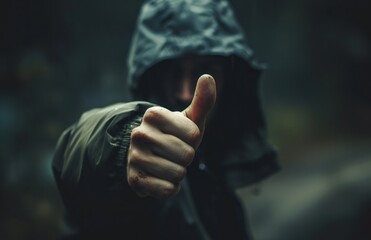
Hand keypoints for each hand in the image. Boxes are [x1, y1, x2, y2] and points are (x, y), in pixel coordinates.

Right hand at [127, 74, 215, 197]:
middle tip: (174, 153)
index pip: (193, 134)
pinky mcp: (134, 179)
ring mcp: (135, 157)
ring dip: (178, 173)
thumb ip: (202, 100)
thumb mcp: (189, 119)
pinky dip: (170, 187)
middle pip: (187, 155)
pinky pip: (168, 190)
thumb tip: (208, 76)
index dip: (193, 139)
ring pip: (178, 174)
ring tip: (166, 164)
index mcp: (153, 114)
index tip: (181, 136)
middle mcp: (140, 134)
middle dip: (186, 157)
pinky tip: (161, 177)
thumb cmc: (174, 135)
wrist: (148, 155)